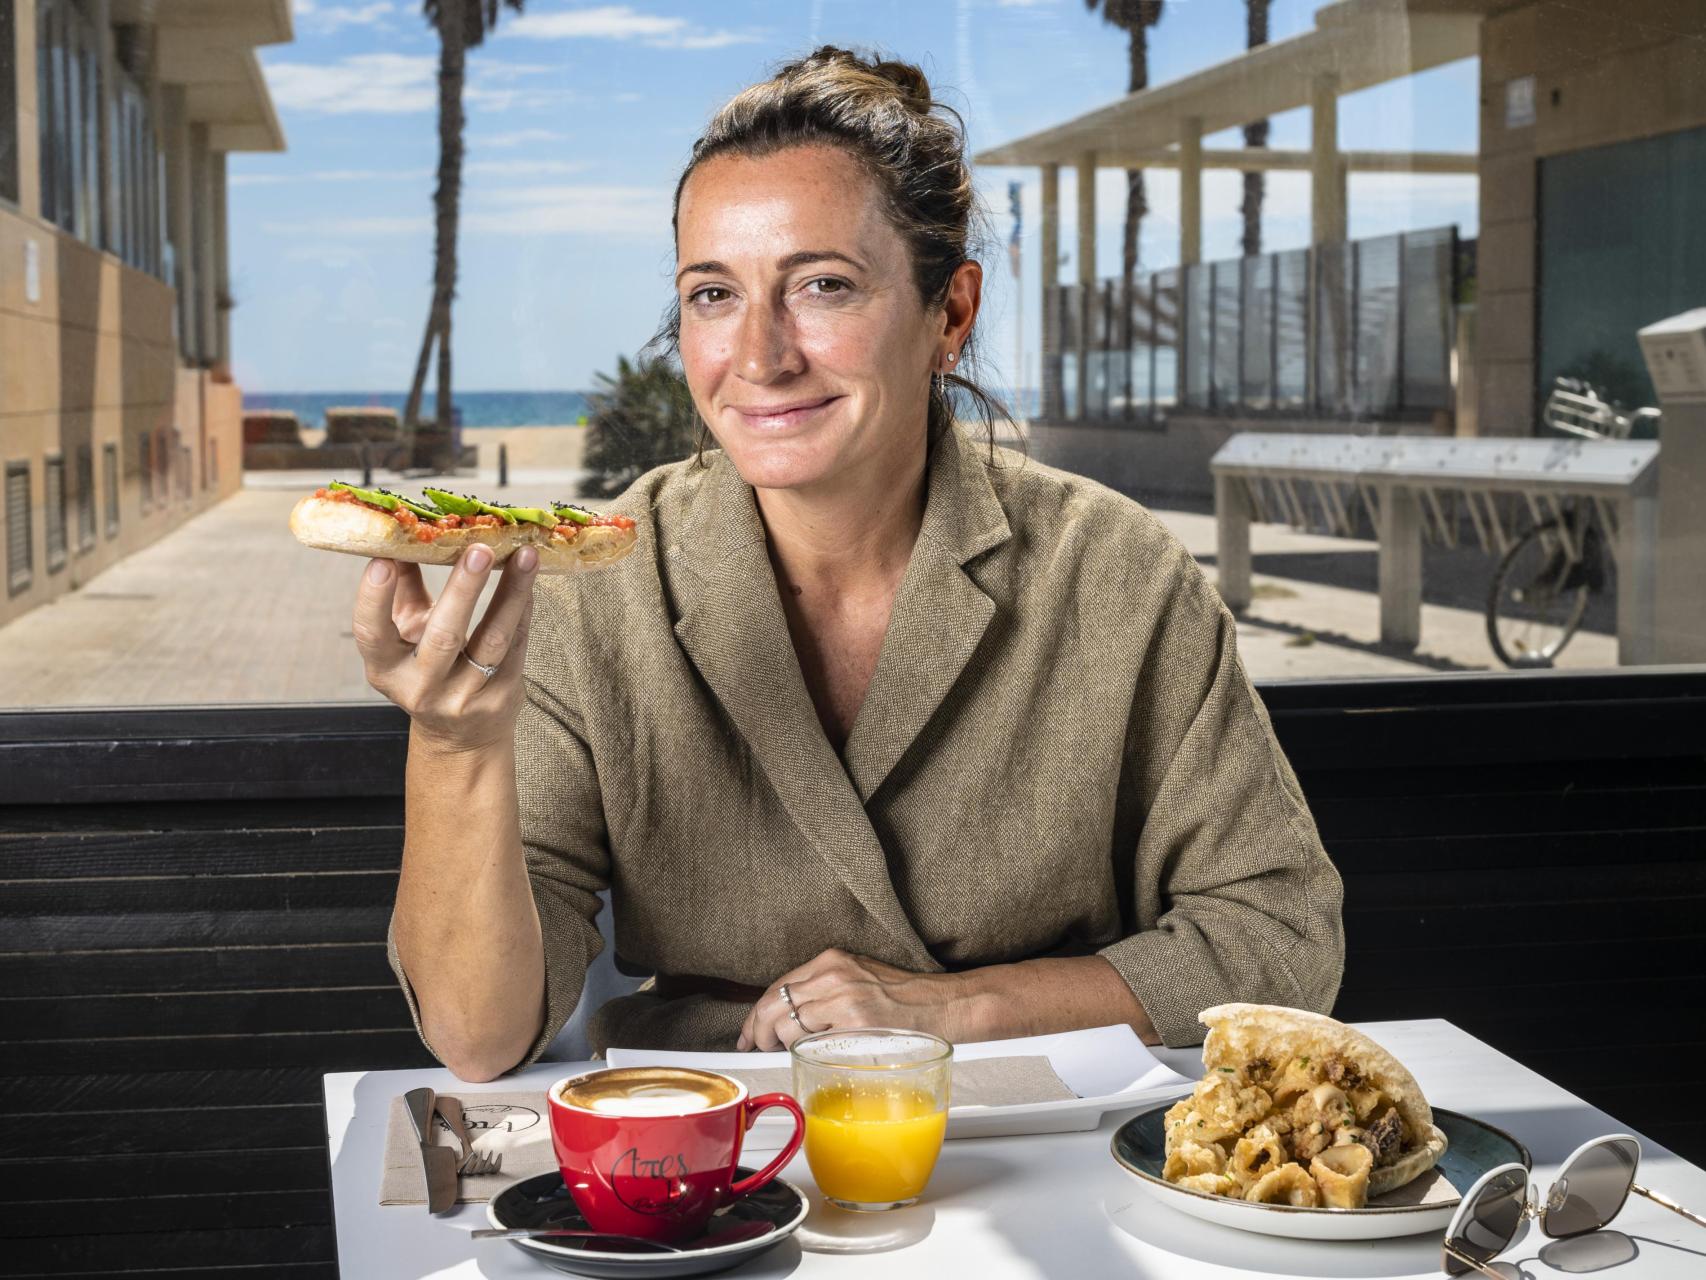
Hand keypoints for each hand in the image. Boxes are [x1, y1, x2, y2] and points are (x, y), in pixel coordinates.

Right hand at [352, 544, 537, 751]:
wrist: (460, 736)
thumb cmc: (427, 672)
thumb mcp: (405, 636)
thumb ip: (402, 589)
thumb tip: (404, 535)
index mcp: (387, 670)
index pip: (372, 635)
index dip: (374, 598)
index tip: (383, 559)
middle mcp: (423, 686)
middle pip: (443, 636)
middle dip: (463, 590)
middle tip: (479, 549)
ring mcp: (465, 694)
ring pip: (491, 639)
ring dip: (510, 592)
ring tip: (524, 555)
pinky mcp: (501, 695)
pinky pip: (516, 644)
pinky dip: (523, 607)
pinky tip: (530, 578)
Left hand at [735, 948, 982, 1051]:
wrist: (944, 1004)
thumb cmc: (905, 997)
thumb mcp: (858, 978)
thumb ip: (825, 991)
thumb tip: (792, 1016)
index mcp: (831, 961)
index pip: (777, 987)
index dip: (756, 1013)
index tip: (748, 1031)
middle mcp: (832, 974)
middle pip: (772, 1004)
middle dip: (755, 1030)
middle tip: (754, 1047)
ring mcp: (843, 997)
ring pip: (785, 1023)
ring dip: (776, 1043)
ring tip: (781, 1053)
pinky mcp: (855, 1022)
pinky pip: (812, 1040)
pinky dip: (801, 1051)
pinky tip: (807, 1056)